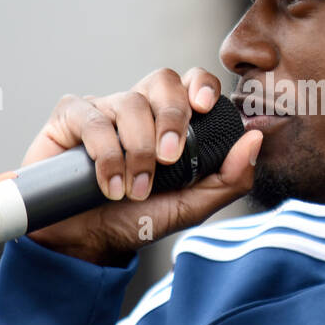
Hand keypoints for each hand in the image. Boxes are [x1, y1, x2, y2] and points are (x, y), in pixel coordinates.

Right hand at [21, 68, 262, 265]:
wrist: (87, 244)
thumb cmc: (138, 219)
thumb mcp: (192, 205)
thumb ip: (229, 177)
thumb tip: (255, 138)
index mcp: (169, 120)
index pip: (191, 82)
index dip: (200, 85)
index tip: (204, 107)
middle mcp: (137, 108)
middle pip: (162, 80)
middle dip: (172, 117)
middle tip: (170, 158)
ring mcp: (103, 109)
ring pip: (129, 103)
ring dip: (138, 151)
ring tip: (134, 190)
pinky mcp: (69, 118)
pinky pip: (91, 119)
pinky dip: (105, 155)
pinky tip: (110, 186)